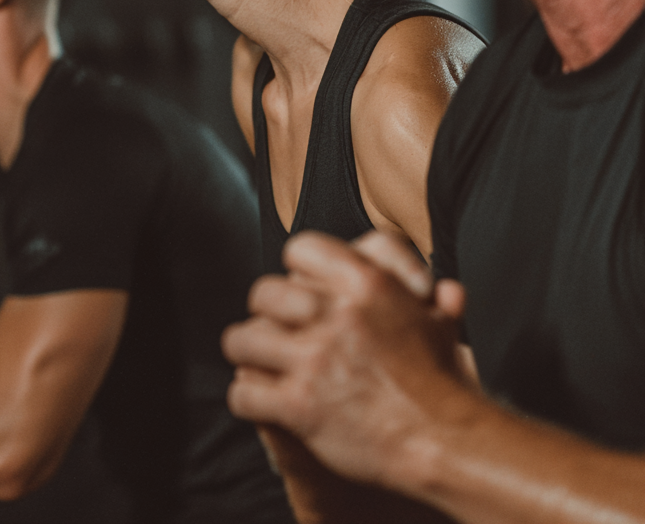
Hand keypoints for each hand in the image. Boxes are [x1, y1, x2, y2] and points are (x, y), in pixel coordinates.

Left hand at [223, 230, 470, 489]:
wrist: (446, 442)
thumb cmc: (443, 383)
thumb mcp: (440, 325)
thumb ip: (430, 299)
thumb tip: (444, 289)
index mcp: (365, 283)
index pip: (300, 248)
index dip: (295, 268)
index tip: (298, 286)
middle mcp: (334, 314)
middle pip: (263, 293)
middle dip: (263, 312)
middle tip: (271, 327)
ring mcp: (313, 359)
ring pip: (244, 340)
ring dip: (246, 352)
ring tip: (255, 360)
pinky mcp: (299, 404)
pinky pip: (244, 393)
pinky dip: (247, 399)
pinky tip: (260, 401)